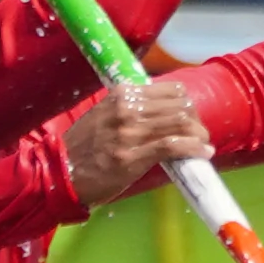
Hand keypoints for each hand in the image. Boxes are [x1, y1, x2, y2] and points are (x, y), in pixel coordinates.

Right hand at [56, 78, 210, 206]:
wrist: (60, 172)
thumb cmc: (84, 147)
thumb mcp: (104, 115)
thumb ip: (131, 109)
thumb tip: (165, 113)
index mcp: (121, 94)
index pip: (171, 90)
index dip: (186, 104)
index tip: (190, 118)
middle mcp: (127, 108)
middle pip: (180, 105)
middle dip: (195, 121)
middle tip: (199, 135)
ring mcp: (129, 132)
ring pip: (180, 123)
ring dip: (199, 135)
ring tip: (203, 145)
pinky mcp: (132, 156)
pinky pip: (173, 146)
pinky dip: (193, 148)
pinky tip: (203, 153)